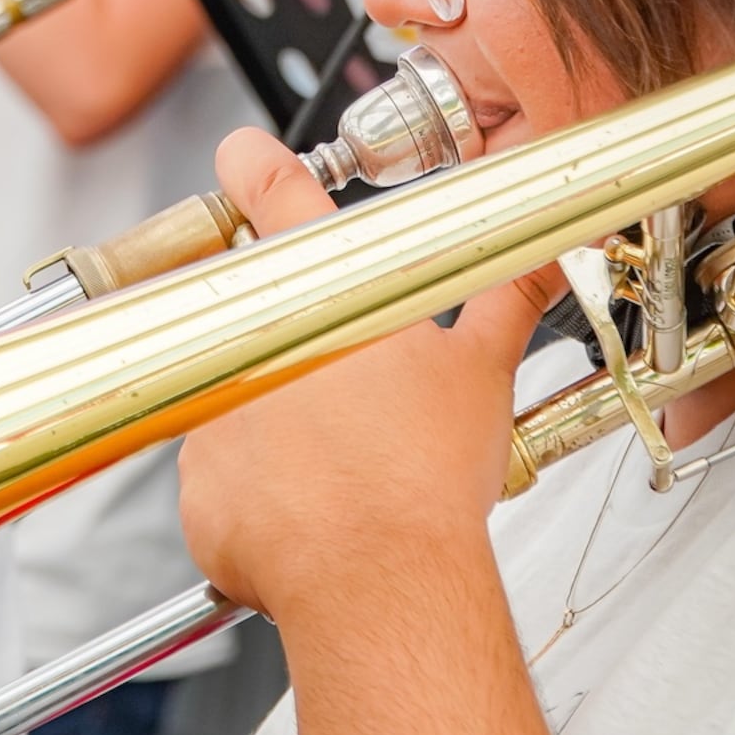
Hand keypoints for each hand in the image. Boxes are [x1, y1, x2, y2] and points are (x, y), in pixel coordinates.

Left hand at [174, 129, 561, 614]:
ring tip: (336, 472)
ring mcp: (211, 409)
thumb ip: (506, 299)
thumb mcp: (480, 373)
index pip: (277, 199)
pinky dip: (255, 496)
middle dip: (294, 353)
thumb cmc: (423, 480)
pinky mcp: (192, 481)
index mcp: (321, 296)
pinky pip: (218, 479)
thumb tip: (541, 255)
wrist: (380, 580)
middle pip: (253, 315)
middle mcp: (249, 340)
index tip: (241, 154)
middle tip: (343, 408)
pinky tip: (305, 515)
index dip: (256, 168)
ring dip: (275, 428)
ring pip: (235, 401)